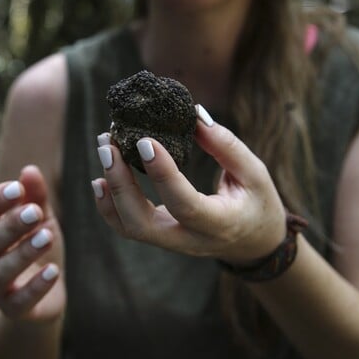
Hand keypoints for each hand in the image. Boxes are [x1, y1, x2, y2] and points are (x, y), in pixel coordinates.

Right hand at [0, 165, 64, 322]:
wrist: (44, 298)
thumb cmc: (38, 249)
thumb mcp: (42, 220)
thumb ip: (36, 197)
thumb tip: (29, 169)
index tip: (17, 188)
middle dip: (10, 225)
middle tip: (35, 212)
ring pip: (0, 271)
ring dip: (23, 252)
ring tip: (48, 236)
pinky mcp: (14, 309)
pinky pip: (19, 301)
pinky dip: (36, 286)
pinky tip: (54, 271)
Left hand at [92, 107, 286, 264]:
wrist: (254, 243)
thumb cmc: (257, 203)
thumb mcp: (254, 173)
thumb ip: (225, 145)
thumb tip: (194, 114)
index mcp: (220, 224)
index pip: (184, 204)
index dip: (162, 174)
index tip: (145, 141)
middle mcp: (190, 241)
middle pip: (142, 224)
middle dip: (119, 184)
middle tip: (108, 144)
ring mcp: (172, 244)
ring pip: (130, 228)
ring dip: (110, 191)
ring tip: (104, 150)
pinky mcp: (161, 238)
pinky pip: (128, 228)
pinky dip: (109, 206)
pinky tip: (100, 180)